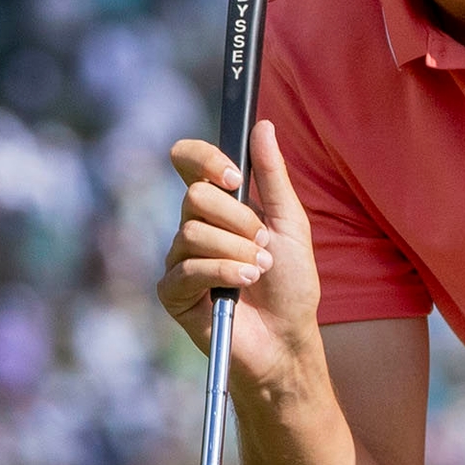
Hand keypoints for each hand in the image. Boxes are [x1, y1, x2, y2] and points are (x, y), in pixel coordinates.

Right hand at [155, 121, 320, 390]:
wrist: (287, 338)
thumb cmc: (291, 286)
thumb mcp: (290, 223)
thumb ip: (274, 176)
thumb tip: (262, 125)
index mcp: (217, 207)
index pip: (188, 162)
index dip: (202, 158)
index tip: (233, 177)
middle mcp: (192, 228)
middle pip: (195, 197)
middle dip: (239, 220)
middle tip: (263, 244)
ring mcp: (179, 260)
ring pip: (192, 232)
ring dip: (237, 250)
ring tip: (259, 271)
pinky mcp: (172, 293)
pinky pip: (189, 268)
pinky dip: (224, 272)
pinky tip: (244, 284)